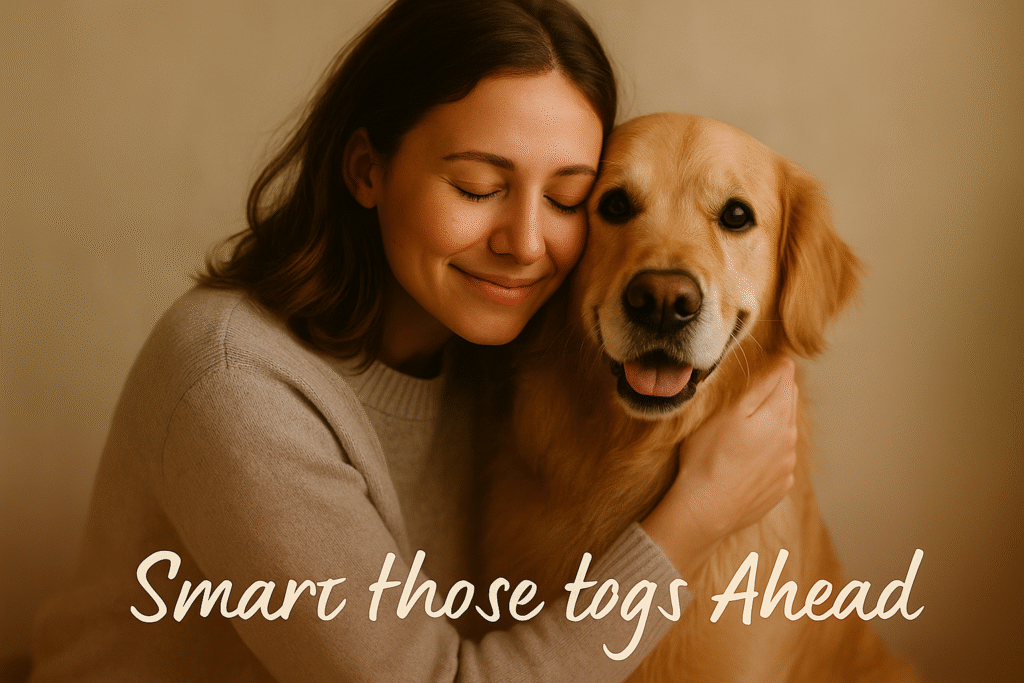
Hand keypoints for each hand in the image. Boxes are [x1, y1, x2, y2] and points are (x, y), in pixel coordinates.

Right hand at [640, 356, 798, 576]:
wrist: (705, 510)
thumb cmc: (709, 457)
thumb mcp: (728, 411)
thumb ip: (760, 384)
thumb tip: (784, 363)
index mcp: (779, 418)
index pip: (786, 378)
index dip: (771, 367)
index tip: (754, 366)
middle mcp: (790, 441)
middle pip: (787, 404)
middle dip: (772, 394)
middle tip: (743, 395)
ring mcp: (786, 467)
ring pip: (783, 433)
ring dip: (769, 425)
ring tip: (739, 431)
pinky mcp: (778, 488)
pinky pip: (777, 461)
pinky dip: (765, 454)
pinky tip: (742, 460)